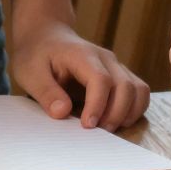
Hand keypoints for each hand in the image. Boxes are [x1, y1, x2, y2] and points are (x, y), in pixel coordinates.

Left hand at [9, 19, 149, 132]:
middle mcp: (106, 58)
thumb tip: (62, 112)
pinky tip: (117, 121)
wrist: (47, 36)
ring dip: (129, 113)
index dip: (97, 105)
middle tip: (97, 133)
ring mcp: (116, 66)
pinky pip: (139, 92)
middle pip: (125, 86)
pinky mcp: (120, 75)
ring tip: (108, 129)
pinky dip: (134, 109)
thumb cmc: (37, 55)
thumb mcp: (30, 72)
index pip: (100, 80)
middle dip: (115, 114)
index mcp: (82, 55)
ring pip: (138, 89)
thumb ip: (46, 92)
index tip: (87, 126)